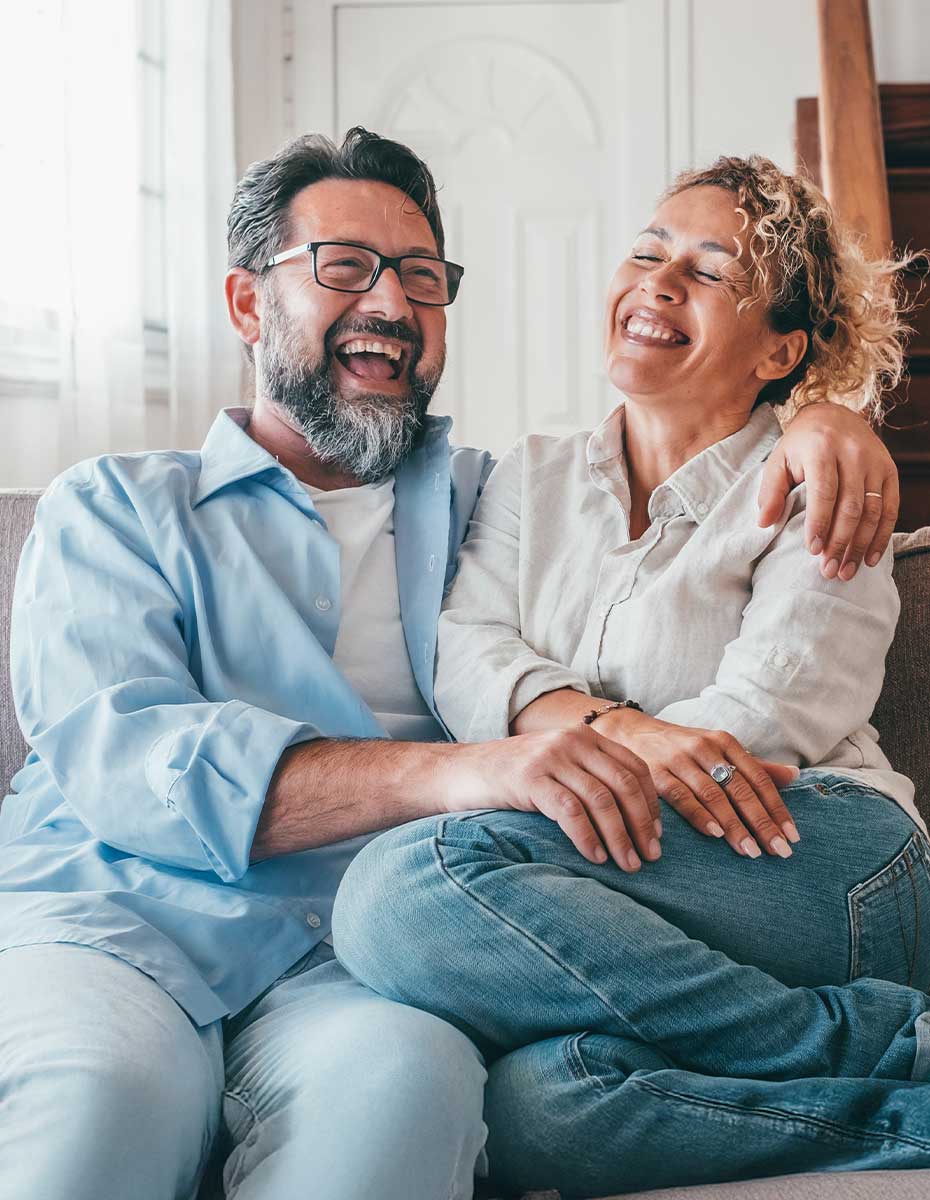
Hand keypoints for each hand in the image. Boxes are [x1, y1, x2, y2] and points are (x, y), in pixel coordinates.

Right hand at [442, 728, 660, 871]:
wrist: (462, 771)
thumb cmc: (514, 778)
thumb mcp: (558, 767)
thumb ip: (589, 777)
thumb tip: (633, 819)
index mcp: (585, 737)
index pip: (635, 768)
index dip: (651, 804)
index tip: (658, 836)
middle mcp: (572, 741)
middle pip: (623, 784)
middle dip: (642, 824)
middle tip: (652, 857)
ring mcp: (550, 758)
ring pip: (601, 800)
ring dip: (620, 837)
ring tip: (628, 865)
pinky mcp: (529, 778)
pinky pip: (570, 810)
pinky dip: (588, 837)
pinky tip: (596, 857)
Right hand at [600, 710, 799, 858]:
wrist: (631, 732)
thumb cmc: (682, 747)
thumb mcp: (718, 748)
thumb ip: (754, 765)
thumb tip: (794, 776)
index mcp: (724, 742)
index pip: (758, 778)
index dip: (776, 808)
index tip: (792, 836)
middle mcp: (704, 748)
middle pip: (740, 789)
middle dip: (761, 823)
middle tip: (779, 851)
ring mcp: (679, 759)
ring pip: (713, 795)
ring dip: (734, 825)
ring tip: (751, 852)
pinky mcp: (655, 773)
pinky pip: (681, 796)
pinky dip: (699, 816)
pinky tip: (715, 835)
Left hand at [757, 403, 898, 580]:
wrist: (833, 415)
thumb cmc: (800, 445)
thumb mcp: (778, 460)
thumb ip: (770, 491)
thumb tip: (764, 523)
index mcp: (822, 450)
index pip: (824, 492)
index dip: (819, 523)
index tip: (813, 551)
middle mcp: (853, 454)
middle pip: (851, 506)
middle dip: (840, 542)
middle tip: (828, 570)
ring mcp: (875, 462)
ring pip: (872, 511)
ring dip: (861, 545)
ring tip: (846, 571)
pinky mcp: (889, 470)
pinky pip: (890, 508)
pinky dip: (882, 536)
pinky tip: (870, 558)